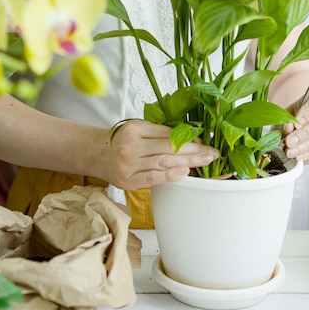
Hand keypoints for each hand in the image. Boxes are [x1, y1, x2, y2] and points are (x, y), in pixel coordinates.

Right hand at [98, 120, 219, 189]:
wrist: (97, 155)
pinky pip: (153, 178)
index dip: (187, 138)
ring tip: (204, 161)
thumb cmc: (122, 141)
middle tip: (211, 153)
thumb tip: (190, 138)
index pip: (166, 133)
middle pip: (168, 147)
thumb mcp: (137, 129)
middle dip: (194, 150)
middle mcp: (130, 146)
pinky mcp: (128, 180)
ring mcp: (128, 164)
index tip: (203, 142)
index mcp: (134, 129)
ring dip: (187, 162)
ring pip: (163, 162)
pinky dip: (170, 175)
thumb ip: (159, 132)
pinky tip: (185, 172)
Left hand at [282, 89, 308, 163]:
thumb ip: (287, 120)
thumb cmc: (294, 115)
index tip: (295, 124)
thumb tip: (289, 129)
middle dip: (305, 134)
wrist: (301, 121)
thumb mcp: (287, 113)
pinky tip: (298, 156)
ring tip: (290, 152)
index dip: (307, 112)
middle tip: (289, 142)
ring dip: (305, 147)